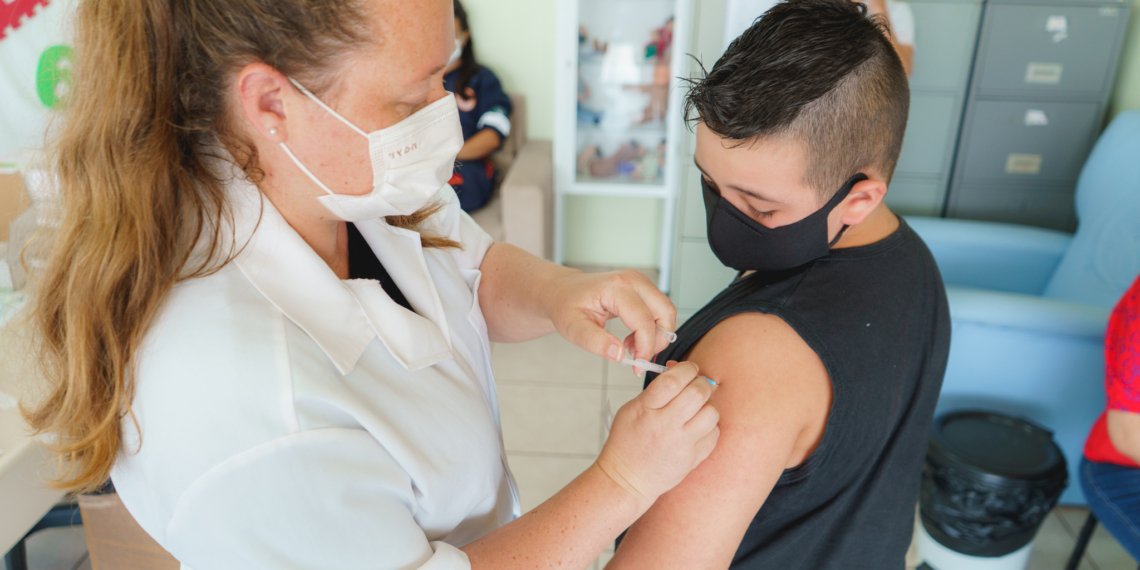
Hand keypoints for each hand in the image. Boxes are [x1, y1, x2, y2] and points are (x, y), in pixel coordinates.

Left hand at [542, 269, 676, 361]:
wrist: (564, 291)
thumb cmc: (566, 306)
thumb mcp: (573, 328)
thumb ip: (595, 342)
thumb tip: (619, 355)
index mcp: (616, 287)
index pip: (644, 320)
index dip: (645, 347)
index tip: (636, 366)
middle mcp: (633, 280)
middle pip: (665, 311)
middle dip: (658, 340)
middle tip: (638, 357)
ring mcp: (640, 282)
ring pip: (666, 311)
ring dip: (656, 335)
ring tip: (631, 347)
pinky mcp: (643, 288)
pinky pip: (660, 310)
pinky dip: (653, 328)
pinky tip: (632, 338)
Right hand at [596, 362, 719, 504]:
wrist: (627, 480)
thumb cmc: (627, 442)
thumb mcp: (631, 410)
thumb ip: (655, 391)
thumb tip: (679, 371)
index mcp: (646, 410)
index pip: (672, 381)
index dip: (686, 369)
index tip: (689, 369)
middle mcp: (665, 426)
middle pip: (697, 394)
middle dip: (701, 383)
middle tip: (698, 385)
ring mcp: (681, 444)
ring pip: (711, 413)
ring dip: (707, 406)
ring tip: (697, 409)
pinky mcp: (693, 459)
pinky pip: (714, 434)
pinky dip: (709, 427)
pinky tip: (697, 428)